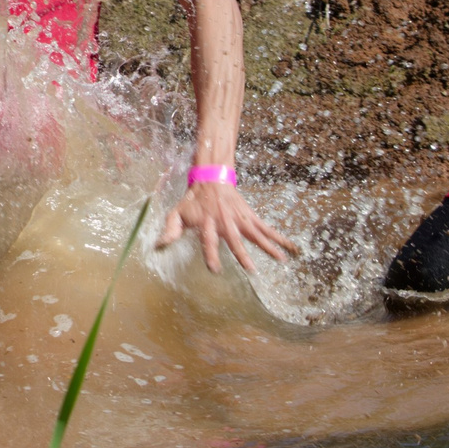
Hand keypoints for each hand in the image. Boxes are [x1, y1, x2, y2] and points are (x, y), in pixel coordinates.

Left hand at [158, 177, 295, 273]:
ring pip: (256, 234)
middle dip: (243, 255)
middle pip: (235, 239)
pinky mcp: (249, 216)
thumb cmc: (193, 200)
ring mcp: (240, 218)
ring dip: (268, 246)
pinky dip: (279, 237)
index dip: (211, 254)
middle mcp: (225, 221)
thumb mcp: (177, 212)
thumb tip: (159, 246)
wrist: (211, 177)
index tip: (215, 269)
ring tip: (281, 260)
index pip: (208, 240)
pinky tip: (289, 248)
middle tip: (251, 270)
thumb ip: (170, 230)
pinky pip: (266, 228)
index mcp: (207, 222)